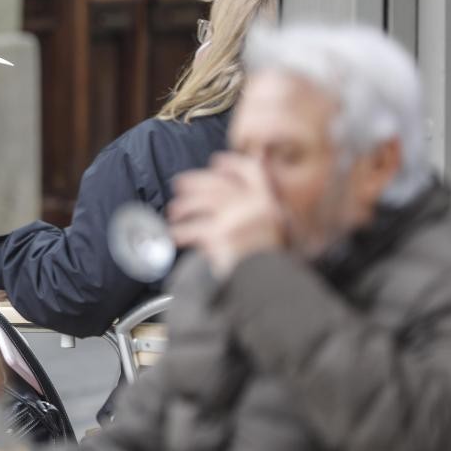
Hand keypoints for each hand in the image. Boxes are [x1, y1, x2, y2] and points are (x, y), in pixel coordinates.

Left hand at [167, 153, 286, 278]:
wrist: (274, 288)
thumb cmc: (270, 262)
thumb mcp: (277, 231)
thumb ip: (261, 210)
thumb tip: (237, 191)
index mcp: (272, 200)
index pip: (252, 170)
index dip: (233, 164)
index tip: (217, 162)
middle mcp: (257, 204)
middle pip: (220, 183)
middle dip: (196, 181)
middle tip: (179, 183)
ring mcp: (237, 218)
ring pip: (202, 201)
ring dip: (184, 206)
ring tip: (174, 211)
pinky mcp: (221, 235)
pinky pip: (193, 229)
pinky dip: (180, 232)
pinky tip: (174, 234)